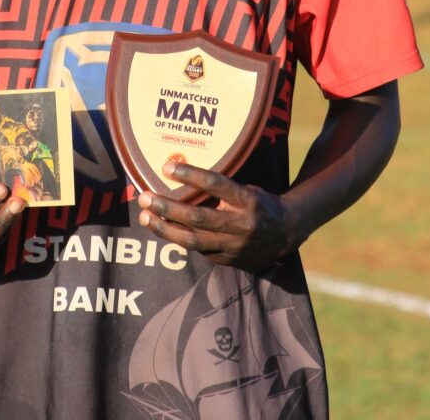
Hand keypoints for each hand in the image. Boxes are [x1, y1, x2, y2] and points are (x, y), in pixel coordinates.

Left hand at [137, 161, 299, 269]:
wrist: (285, 234)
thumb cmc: (258, 203)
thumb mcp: (246, 190)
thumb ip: (220, 189)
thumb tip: (181, 176)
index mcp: (248, 200)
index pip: (216, 184)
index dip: (190, 175)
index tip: (166, 167)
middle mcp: (241, 225)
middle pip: (197, 218)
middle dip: (167, 208)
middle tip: (144, 196)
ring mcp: (233, 246)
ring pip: (192, 240)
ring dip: (164, 228)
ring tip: (144, 216)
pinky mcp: (227, 261)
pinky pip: (197, 250)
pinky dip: (177, 238)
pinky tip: (161, 228)